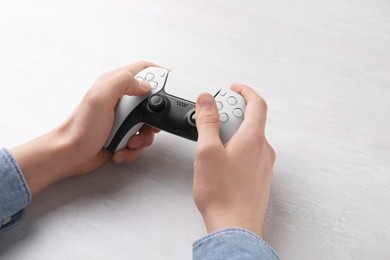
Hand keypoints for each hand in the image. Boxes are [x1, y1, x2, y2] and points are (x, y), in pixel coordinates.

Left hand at [11, 61, 158, 194]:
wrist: (70, 155)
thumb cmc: (80, 128)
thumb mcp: (100, 98)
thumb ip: (123, 83)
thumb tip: (146, 86)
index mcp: (114, 84)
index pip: (144, 70)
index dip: (160, 74)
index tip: (172, 86)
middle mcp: (121, 100)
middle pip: (152, 101)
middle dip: (153, 117)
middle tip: (146, 125)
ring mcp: (123, 119)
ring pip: (149, 125)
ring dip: (143, 138)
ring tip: (129, 142)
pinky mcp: (124, 136)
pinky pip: (140, 141)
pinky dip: (133, 149)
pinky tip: (120, 150)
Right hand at [193, 84, 274, 236]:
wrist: (235, 228)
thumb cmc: (223, 194)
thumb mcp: (208, 151)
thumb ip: (208, 122)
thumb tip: (207, 100)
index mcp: (254, 139)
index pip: (257, 104)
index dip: (245, 91)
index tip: (234, 89)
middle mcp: (263, 150)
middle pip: (251, 121)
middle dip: (232, 114)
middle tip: (213, 118)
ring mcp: (263, 165)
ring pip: (249, 138)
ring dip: (232, 132)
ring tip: (212, 143)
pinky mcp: (259, 178)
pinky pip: (249, 153)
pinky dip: (236, 147)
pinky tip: (221, 161)